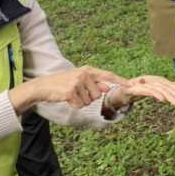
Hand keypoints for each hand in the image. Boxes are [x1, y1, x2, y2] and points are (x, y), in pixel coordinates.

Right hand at [11, 65, 125, 112]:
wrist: (43, 86)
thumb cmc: (63, 84)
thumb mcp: (80, 80)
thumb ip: (94, 83)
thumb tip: (108, 88)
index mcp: (88, 70)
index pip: (108, 75)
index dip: (120, 81)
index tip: (131, 85)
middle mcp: (84, 75)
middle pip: (99, 94)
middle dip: (89, 97)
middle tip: (77, 92)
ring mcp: (78, 83)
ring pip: (89, 101)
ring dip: (81, 101)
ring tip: (71, 94)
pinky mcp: (71, 92)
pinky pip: (80, 105)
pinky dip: (74, 105)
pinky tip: (66, 98)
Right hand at [107, 75, 174, 109]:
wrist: (119, 92)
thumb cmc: (138, 90)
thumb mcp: (154, 89)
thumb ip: (166, 87)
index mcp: (156, 80)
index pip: (171, 85)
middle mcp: (150, 79)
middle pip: (166, 86)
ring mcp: (141, 83)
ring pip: (158, 88)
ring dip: (168, 95)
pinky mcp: (132, 88)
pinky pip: (145, 90)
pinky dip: (154, 93)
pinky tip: (162, 99)